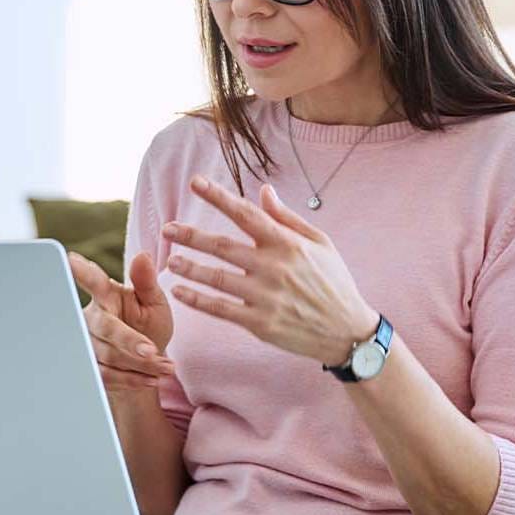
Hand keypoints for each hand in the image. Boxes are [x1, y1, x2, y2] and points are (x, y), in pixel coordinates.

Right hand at [66, 248, 177, 395]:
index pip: (93, 280)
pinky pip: (105, 375)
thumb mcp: (154, 302)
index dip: (81, 271)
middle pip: (106, 328)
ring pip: (107, 355)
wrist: (144, 360)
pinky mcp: (87, 365)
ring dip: (140, 365)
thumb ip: (147, 282)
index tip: (72, 260)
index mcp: (106, 294)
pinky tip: (151, 379)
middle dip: (131, 342)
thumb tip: (142, 256)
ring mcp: (86, 342)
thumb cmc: (147, 323)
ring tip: (166, 368)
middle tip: (156, 354)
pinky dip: (131, 379)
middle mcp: (91, 317)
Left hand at [162, 175, 380, 367]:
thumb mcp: (320, 243)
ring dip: (189, 267)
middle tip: (167, 229)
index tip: (195, 182)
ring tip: (170, 261)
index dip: (218, 196)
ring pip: (216, 278)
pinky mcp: (260, 323)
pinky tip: (180, 292)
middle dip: (190, 235)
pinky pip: (220, 309)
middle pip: (222, 246)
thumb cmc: (334, 283)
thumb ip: (287, 218)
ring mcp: (265, 296)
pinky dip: (197, 300)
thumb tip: (263, 191)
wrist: (348, 332)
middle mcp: (273, 267)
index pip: (245, 213)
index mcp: (287, 243)